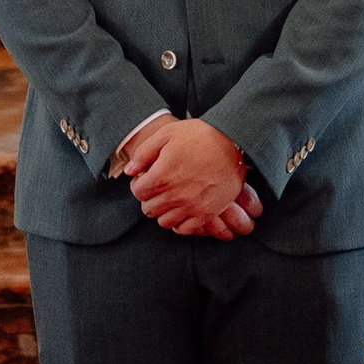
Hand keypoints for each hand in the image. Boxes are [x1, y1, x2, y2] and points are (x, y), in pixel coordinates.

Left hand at [117, 112, 256, 239]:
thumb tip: (129, 171)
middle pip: (149, 209)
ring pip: (164, 221)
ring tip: (170, 198)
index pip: (138, 192)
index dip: (139, 184)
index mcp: (162, 175)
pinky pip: (185, 229)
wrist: (234, 142)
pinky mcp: (207, 213)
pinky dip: (179, 222)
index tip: (146, 178)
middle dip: (150, 198)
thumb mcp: (167, 134)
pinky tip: (182, 209)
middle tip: (158, 188)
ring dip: (163, 211)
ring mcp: (191, 206)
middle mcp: (175, 195)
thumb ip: (144, 153)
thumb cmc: (200, 136)